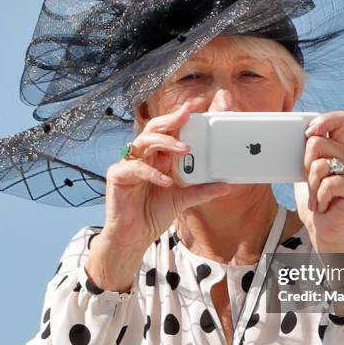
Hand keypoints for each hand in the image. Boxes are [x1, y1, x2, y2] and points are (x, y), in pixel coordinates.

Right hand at [85, 100, 229, 292]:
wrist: (133, 236)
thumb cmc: (152, 214)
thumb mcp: (183, 200)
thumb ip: (202, 191)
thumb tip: (226, 186)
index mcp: (158, 158)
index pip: (168, 132)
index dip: (180, 118)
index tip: (196, 107)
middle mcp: (143, 157)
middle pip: (154, 129)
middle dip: (171, 119)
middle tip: (188, 114)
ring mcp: (128, 164)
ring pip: (144, 142)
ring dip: (165, 142)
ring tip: (185, 149)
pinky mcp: (117, 176)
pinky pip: (135, 168)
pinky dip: (152, 173)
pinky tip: (166, 181)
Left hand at [294, 110, 343, 252]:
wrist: (323, 230)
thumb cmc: (314, 201)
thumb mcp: (304, 173)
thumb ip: (304, 153)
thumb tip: (296, 136)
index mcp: (338, 149)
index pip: (340, 120)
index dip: (323, 121)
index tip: (307, 134)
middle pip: (318, 142)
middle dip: (305, 165)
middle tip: (311, 182)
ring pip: (320, 164)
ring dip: (311, 185)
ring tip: (317, 196)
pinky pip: (329, 183)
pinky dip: (319, 197)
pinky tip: (324, 205)